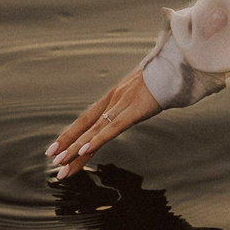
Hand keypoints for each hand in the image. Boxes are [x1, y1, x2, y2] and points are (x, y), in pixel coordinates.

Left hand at [47, 67, 161, 180]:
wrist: (177, 66)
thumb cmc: (165, 78)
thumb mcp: (145, 91)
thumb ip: (135, 102)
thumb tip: (133, 110)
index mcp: (115, 96)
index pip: (87, 118)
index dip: (71, 133)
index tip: (57, 147)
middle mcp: (114, 100)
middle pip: (85, 125)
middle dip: (67, 144)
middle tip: (52, 159)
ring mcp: (123, 104)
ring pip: (94, 130)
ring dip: (75, 148)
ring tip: (61, 163)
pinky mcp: (134, 110)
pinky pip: (112, 128)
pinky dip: (96, 139)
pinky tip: (84, 150)